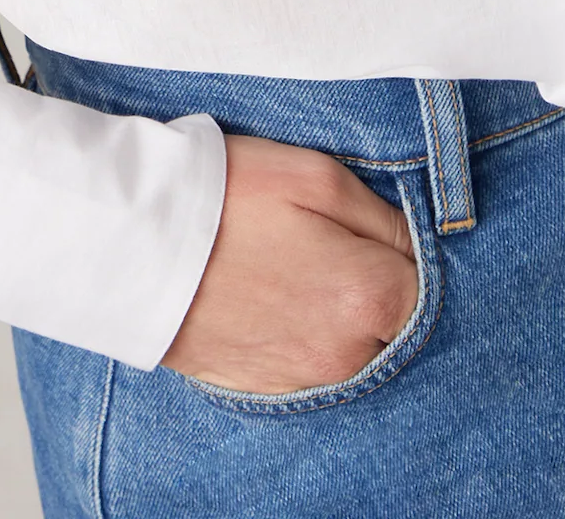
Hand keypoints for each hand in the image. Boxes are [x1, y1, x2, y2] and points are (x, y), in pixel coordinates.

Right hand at [161, 133, 418, 394]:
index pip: (428, 283)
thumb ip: (384, 215)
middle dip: (377, 287)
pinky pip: (310, 366)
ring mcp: (306, 379)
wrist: (137, 245)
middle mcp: (349, 353)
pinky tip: (273, 298)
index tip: (372, 227)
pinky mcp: (266, 388)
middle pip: (394, 323)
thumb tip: (419, 243)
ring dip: (341, 316)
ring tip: (296, 269)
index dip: (404, 250)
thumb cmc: (229, 197)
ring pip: (353, 349)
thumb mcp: (317, 176)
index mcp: (371, 297)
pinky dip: (304, 336)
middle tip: (332, 245)